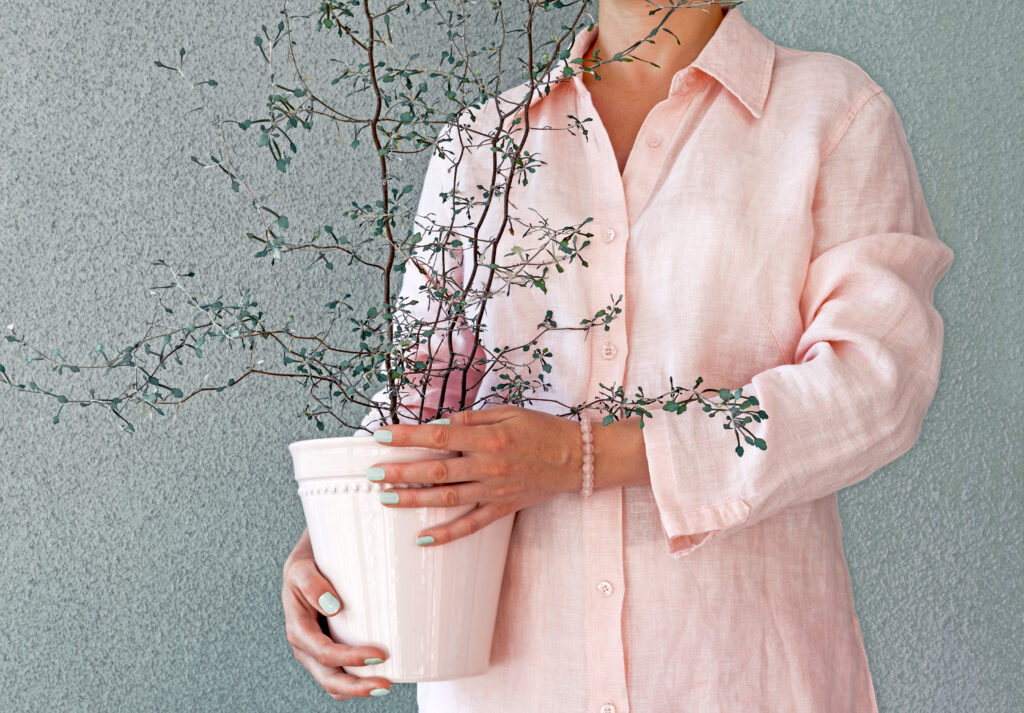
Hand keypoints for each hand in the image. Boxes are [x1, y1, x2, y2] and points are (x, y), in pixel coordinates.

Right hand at [281, 529, 392, 699]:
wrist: (305, 568)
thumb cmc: (306, 567)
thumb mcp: (302, 569)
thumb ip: (312, 584)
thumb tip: (334, 607)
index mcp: (298, 631)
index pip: (325, 654)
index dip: (351, 658)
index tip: (380, 654)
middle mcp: (305, 648)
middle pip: (329, 680)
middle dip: (357, 687)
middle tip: (387, 684)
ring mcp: (316, 654)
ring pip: (335, 684)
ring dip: (359, 689)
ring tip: (386, 683)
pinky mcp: (329, 652)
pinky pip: (341, 675)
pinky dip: (357, 680)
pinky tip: (379, 674)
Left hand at [368, 404, 581, 546]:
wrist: (576, 458)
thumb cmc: (541, 429)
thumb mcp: (507, 412)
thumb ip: (471, 417)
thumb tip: (438, 422)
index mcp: (488, 438)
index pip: (439, 435)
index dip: (406, 436)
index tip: (380, 435)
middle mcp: (488, 466)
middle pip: (436, 470)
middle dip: (400, 471)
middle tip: (372, 472)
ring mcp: (494, 490)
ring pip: (446, 498)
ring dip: (413, 499)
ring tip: (385, 498)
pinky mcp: (502, 508)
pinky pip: (470, 525)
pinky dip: (446, 534)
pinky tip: (421, 538)